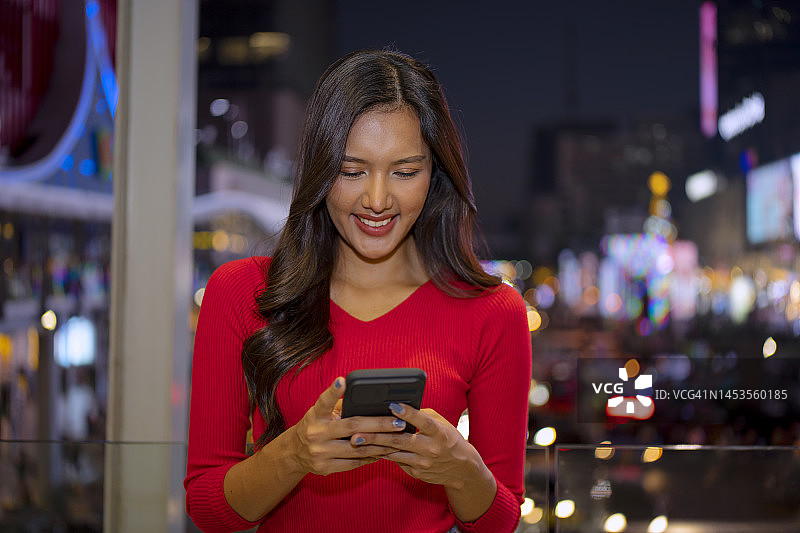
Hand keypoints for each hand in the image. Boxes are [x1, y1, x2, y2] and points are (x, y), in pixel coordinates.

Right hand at [287, 377, 407, 475]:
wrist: (294, 452)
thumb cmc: (316, 426)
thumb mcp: (320, 413)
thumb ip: (339, 406)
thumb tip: (370, 399)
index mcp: (315, 415)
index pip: (324, 401)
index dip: (334, 391)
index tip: (342, 381)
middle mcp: (316, 433)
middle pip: (352, 426)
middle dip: (378, 424)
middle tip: (399, 422)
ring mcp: (320, 452)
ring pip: (357, 448)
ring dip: (381, 443)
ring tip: (398, 438)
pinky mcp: (325, 468)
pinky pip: (354, 463)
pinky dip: (371, 457)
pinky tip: (384, 452)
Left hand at [350, 403, 488, 490]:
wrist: (461, 469)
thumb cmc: (449, 439)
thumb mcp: (442, 423)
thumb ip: (423, 415)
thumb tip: (399, 408)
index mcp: (439, 433)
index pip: (423, 421)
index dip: (409, 413)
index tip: (393, 405)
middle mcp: (431, 448)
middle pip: (400, 441)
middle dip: (376, 436)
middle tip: (357, 432)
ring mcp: (422, 463)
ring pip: (393, 453)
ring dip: (373, 447)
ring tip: (356, 441)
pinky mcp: (416, 472)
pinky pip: (396, 461)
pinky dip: (382, 455)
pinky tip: (368, 449)